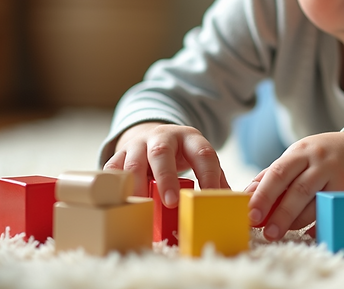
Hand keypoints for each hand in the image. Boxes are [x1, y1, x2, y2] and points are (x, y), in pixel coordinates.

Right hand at [104, 122, 229, 207]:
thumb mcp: (199, 158)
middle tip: (170, 202)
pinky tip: (119, 202)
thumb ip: (214, 176)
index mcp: (189, 138)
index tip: (209, 197)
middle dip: (166, 178)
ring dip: (136, 187)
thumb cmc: (181, 154)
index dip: (208, 176)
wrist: (152, 135)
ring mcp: (138, 145)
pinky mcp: (120, 155)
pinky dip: (114, 187)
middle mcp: (162, 137)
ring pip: (133, 163)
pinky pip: (112, 170)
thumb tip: (231, 203)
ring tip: (142, 208)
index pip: (203, 154)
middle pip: (162, 152)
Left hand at [243, 129, 343, 240]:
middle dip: (280, 214)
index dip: (263, 195)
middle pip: (298, 190)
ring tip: (279, 233)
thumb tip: (246, 196)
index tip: (250, 215)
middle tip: (267, 233)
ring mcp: (337, 176)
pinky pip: (331, 213)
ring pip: (315, 203)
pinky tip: (306, 234)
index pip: (278, 173)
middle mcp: (319, 162)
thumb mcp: (296, 157)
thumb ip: (271, 175)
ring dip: (295, 222)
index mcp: (300, 152)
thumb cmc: (319, 157)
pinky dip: (318, 226)